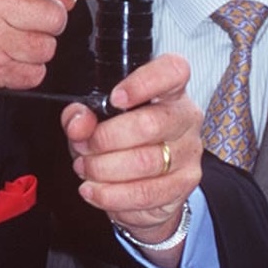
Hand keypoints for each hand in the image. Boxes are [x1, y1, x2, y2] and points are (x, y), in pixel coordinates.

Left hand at [61, 53, 201, 267]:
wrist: (145, 184)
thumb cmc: (121, 141)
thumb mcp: (95, 121)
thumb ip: (81, 115)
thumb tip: (79, 122)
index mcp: (168, 92)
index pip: (172, 72)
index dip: (143, 82)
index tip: (115, 98)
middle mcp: (185, 118)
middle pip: (149, 124)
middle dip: (105, 139)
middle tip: (83, 147)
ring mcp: (189, 153)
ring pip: (146, 163)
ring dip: (104, 169)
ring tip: (85, 169)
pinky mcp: (184, 185)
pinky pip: (146, 193)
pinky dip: (112, 195)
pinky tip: (94, 190)